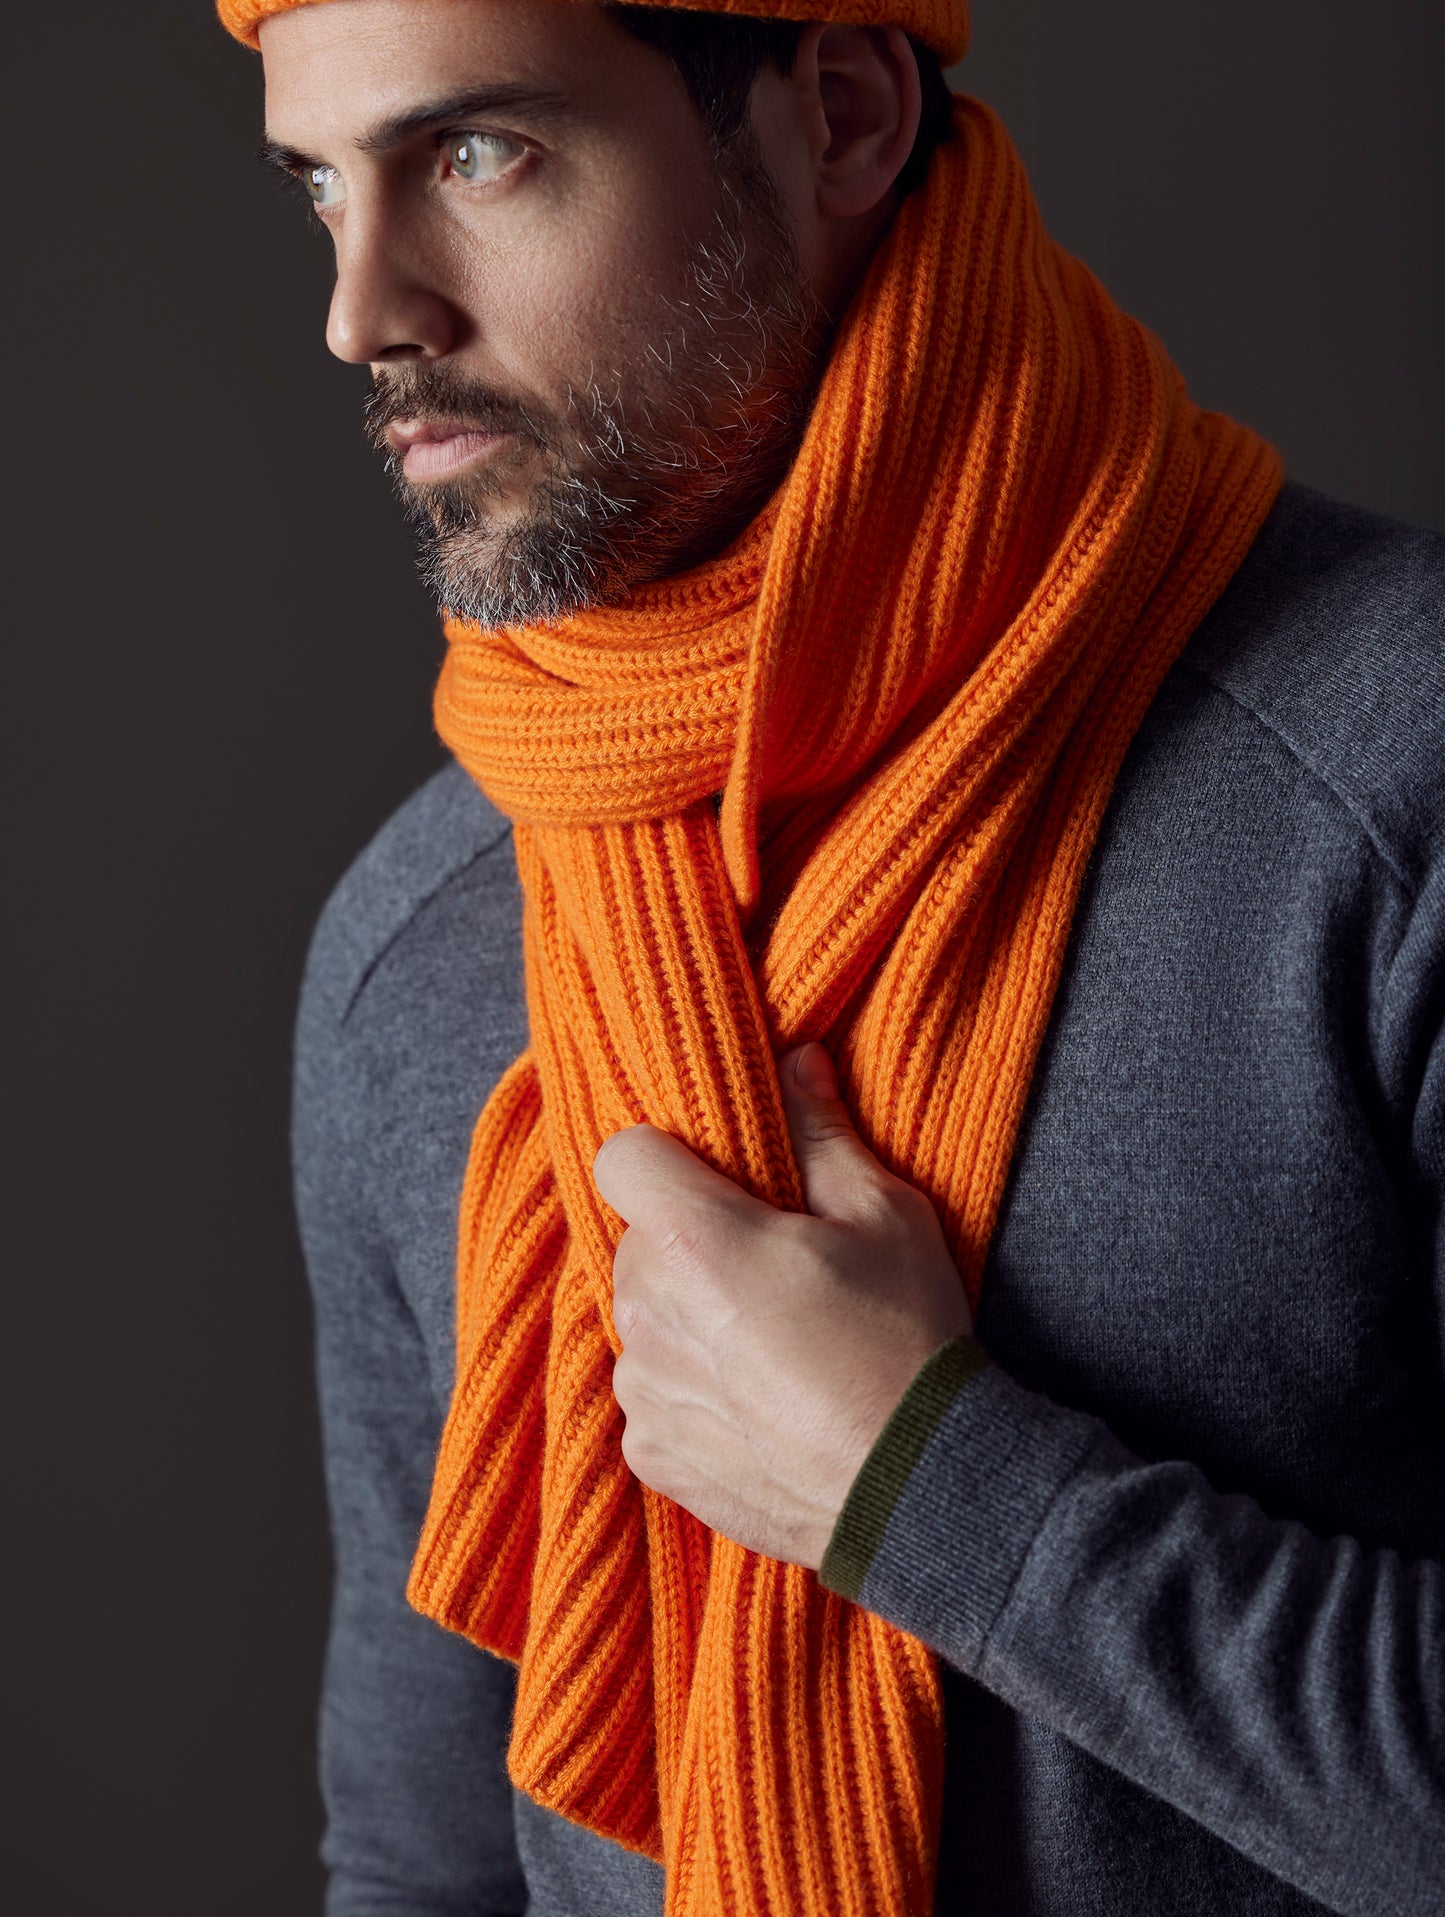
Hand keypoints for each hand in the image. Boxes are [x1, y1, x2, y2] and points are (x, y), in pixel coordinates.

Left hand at [594, 1043, 972, 1568]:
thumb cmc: (907, 1340)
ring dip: (686, 1317)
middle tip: (768, 1266)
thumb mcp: (886, 1215)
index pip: (621, 1155)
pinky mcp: (651, 1455)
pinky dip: (691, 1391)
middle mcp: (647, 1311)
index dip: (667, 1156)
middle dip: (687, 1241)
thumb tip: (796, 1057)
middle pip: (636, 1239)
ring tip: (771, 1345)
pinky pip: (652, 1394)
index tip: (718, 1178)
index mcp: (693, 1239)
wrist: (920, 1489)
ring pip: (642, 1316)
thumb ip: (822, 1131)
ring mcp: (642, 1391)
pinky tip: (761, 1403)